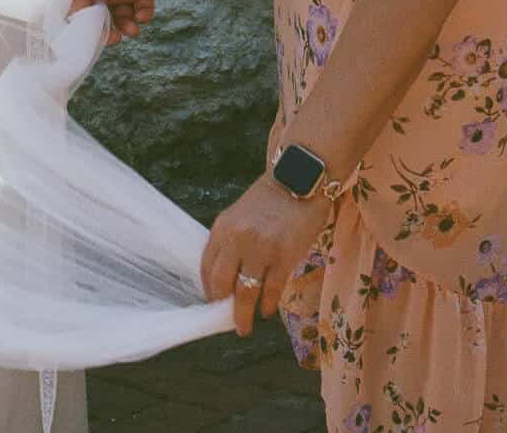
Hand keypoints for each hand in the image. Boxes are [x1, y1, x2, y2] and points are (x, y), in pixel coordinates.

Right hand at [68, 0, 167, 43]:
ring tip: (131, 29)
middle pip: (104, 21)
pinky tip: (142, 14)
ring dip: (127, 28)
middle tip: (113, 37)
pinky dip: (144, 17)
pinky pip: (144, 11)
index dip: (85, 28)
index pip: (82, 13)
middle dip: (108, 32)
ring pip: (124, 20)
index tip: (89, 39)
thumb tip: (71, 19)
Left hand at [200, 173, 330, 337]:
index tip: (212, 302)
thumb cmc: (269, 200)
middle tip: (227, 319)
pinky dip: (267, 304)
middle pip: (222, 283)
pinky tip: (266, 310)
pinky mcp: (284, 256)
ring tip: (243, 327)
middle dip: (222, 306)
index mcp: (222, 227)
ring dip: (243, 314)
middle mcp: (238, 239)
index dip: (208, 289)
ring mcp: (261, 249)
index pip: (207, 266)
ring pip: (246, 292)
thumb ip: (230, 242)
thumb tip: (225, 278)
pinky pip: (271, 290)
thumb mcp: (239, 216)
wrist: (299, 180)